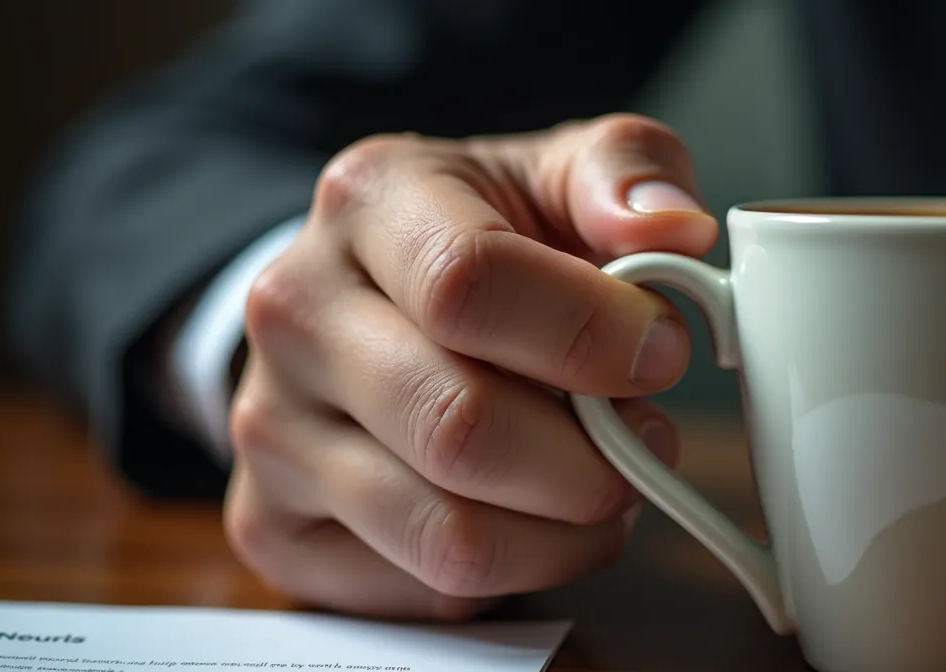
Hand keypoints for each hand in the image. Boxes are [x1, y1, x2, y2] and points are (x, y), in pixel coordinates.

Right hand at [224, 115, 716, 618]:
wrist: (370, 297)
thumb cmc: (484, 237)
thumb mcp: (559, 171)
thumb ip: (629, 170)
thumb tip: (675, 228)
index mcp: (368, 201)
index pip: (469, 284)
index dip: (589, 336)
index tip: (660, 353)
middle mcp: (297, 313)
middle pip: (459, 427)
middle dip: (592, 458)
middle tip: (642, 441)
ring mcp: (271, 430)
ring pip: (448, 534)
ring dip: (564, 530)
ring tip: (598, 484)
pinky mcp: (276, 528)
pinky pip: (424, 591)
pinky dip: (510, 573)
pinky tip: (527, 516)